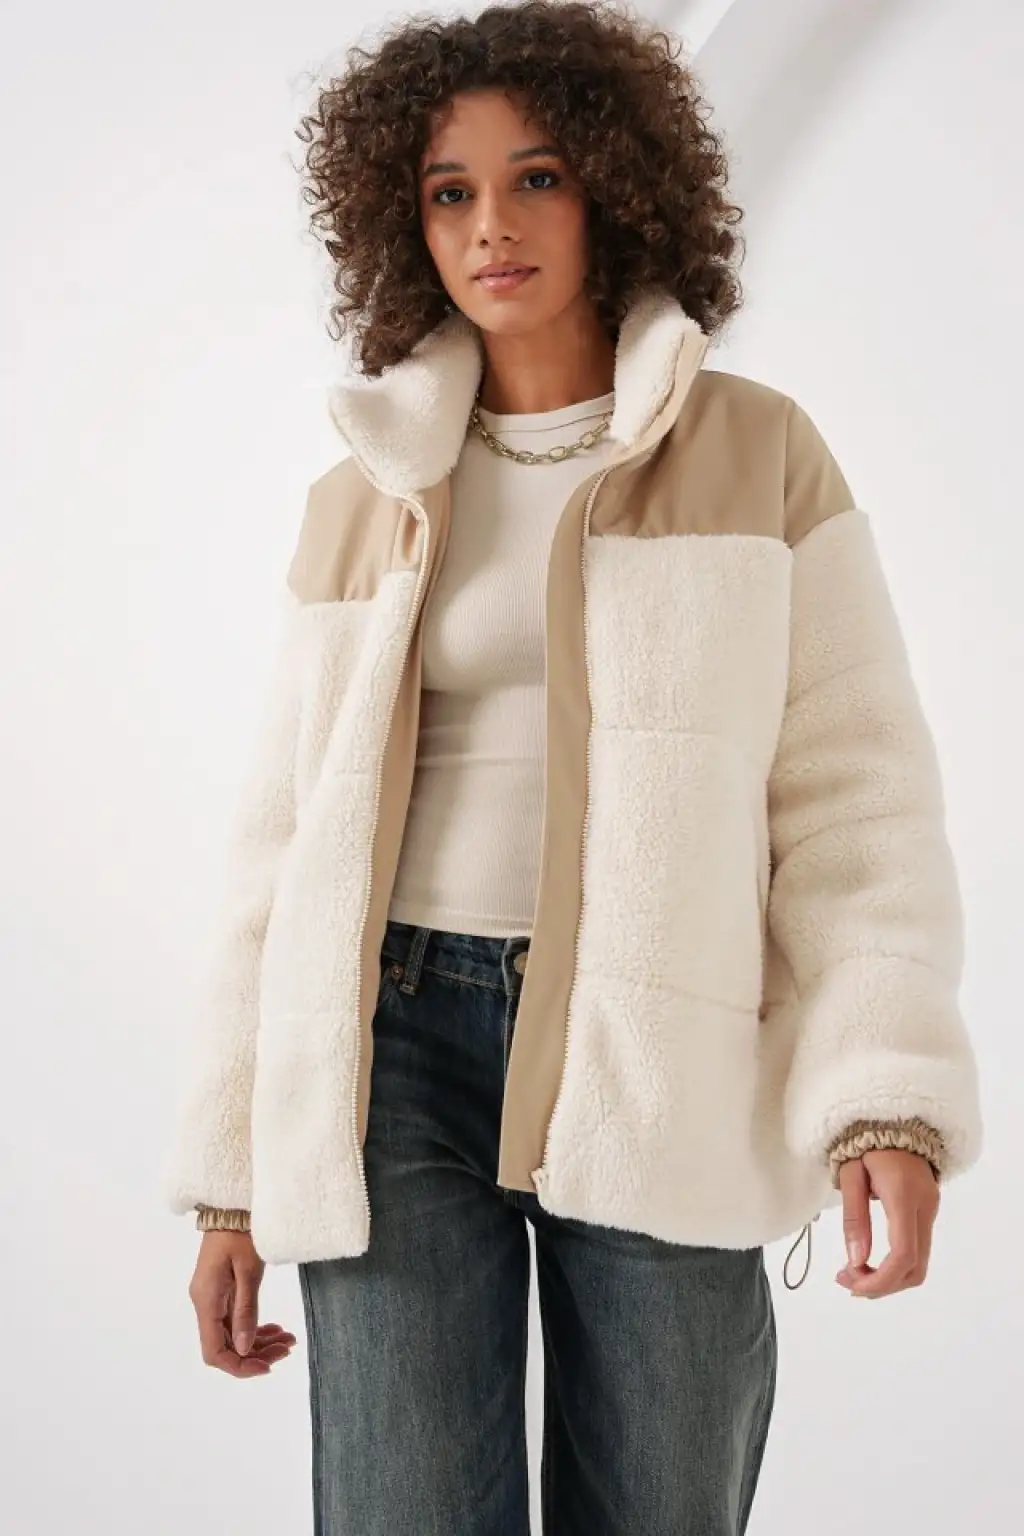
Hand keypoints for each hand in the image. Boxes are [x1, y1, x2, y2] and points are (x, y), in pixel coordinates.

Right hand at [189, 1230, 296, 1376]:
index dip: (240, 1366)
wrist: (232, 1205)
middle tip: (288, 1348)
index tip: (268, 1367)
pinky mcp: (222, 1291)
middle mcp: (205, 1303)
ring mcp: (213, 1297)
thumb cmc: (241, 1232)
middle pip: (225, 1346)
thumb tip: (244, 1349)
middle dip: (256, 1354)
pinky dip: (255, 1327)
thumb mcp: (249, 1271)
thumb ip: (245, 1311)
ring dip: (259, 1342)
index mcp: (207, 1301)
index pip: (214, 1352)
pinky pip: (235, 1320)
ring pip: (232, 1335)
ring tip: (288, 1339)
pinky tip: (275, 1328)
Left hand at [834, 1148, 939, 1298]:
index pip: (903, 1254)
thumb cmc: (865, 1143)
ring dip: (888, 1278)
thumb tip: (856, 1260)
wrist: (892, 1119)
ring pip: (919, 1263)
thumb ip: (854, 1218)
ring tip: (853, 1273)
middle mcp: (925, 1208)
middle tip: (847, 1281)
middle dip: (882, 1285)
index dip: (880, 1279)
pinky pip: (917, 1249)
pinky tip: (870, 1262)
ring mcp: (931, 1210)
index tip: (852, 1284)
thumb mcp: (850, 1175)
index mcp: (904, 1197)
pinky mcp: (928, 1211)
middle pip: (916, 1268)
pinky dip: (896, 1265)